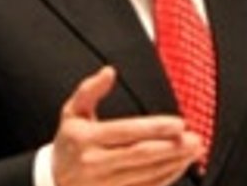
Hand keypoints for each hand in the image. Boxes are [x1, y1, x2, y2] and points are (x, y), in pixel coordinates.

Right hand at [51, 66, 203, 185]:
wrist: (51, 182)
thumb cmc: (69, 143)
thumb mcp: (71, 113)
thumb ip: (89, 90)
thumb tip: (109, 72)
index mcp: (85, 139)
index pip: (126, 132)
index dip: (155, 128)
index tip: (179, 123)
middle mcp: (93, 164)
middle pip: (140, 156)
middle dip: (172, 148)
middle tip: (195, 139)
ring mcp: (103, 185)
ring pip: (146, 175)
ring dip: (174, 163)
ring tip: (194, 151)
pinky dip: (166, 177)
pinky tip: (179, 165)